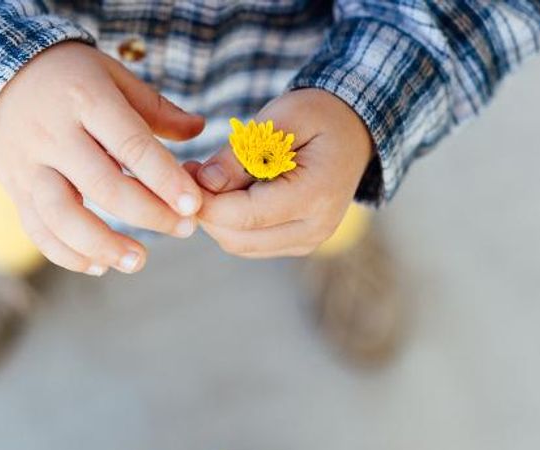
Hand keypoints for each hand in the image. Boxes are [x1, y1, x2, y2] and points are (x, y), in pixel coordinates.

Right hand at [0, 42, 204, 274]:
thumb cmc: (67, 76)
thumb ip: (154, 107)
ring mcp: (30, 165)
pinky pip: (37, 230)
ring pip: (63, 215)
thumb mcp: (110, 74)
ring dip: (103, 245)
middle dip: (148, 214)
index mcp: (85, 99)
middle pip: (102, 185)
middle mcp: (53, 134)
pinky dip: (66, 254)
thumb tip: (199, 130)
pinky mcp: (14, 189)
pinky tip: (98, 266)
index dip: (164, 178)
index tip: (193, 204)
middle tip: (184, 230)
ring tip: (138, 261)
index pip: (130, 144)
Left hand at [192, 89, 372, 257]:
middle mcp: (315, 229)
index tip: (184, 172)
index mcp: (315, 196)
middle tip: (191, 171)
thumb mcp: (282, 118)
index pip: (246, 215)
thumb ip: (242, 152)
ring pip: (239, 244)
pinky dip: (231, 221)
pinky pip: (250, 242)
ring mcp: (307, 241)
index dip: (207, 200)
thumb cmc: (319, 115)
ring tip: (209, 176)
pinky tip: (227, 189)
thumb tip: (206, 182)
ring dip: (216, 216)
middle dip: (207, 209)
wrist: (354, 130)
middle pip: (238, 237)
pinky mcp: (296, 243)